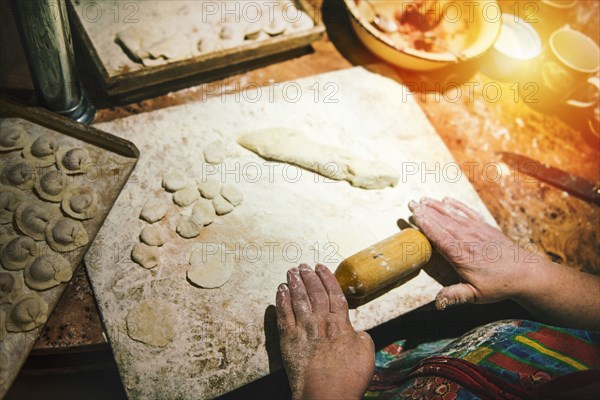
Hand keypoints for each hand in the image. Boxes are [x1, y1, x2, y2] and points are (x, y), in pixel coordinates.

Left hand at [276, 264, 374, 399]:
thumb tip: (357, 332)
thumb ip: (362, 338)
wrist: (326, 394)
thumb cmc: (348, 379)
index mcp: (341, 324)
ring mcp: (303, 329)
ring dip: (295, 283)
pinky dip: (282, 300)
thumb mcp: (366, 355)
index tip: (321, 267)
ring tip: (292, 272)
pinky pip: (284, 314)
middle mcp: (321, 322)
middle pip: (314, 292)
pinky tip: (280, 290)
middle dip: (309, 276)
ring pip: (298, 299)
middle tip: (304, 265)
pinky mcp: (288, 339)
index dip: (327, 278)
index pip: (334, 293)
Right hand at [409, 197, 548, 308]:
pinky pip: (467, 212)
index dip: (426, 224)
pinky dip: (456, 205)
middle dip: (426, 211)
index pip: (439, 236)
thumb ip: (455, 295)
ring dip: (437, 206)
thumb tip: (437, 302)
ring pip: (453, 215)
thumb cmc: (500, 285)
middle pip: (442, 222)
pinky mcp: (485, 227)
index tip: (414, 214)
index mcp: (461, 255)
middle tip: (411, 202)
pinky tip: (447, 200)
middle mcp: (467, 239)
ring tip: (423, 199)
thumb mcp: (476, 295)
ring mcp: (477, 230)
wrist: (527, 273)